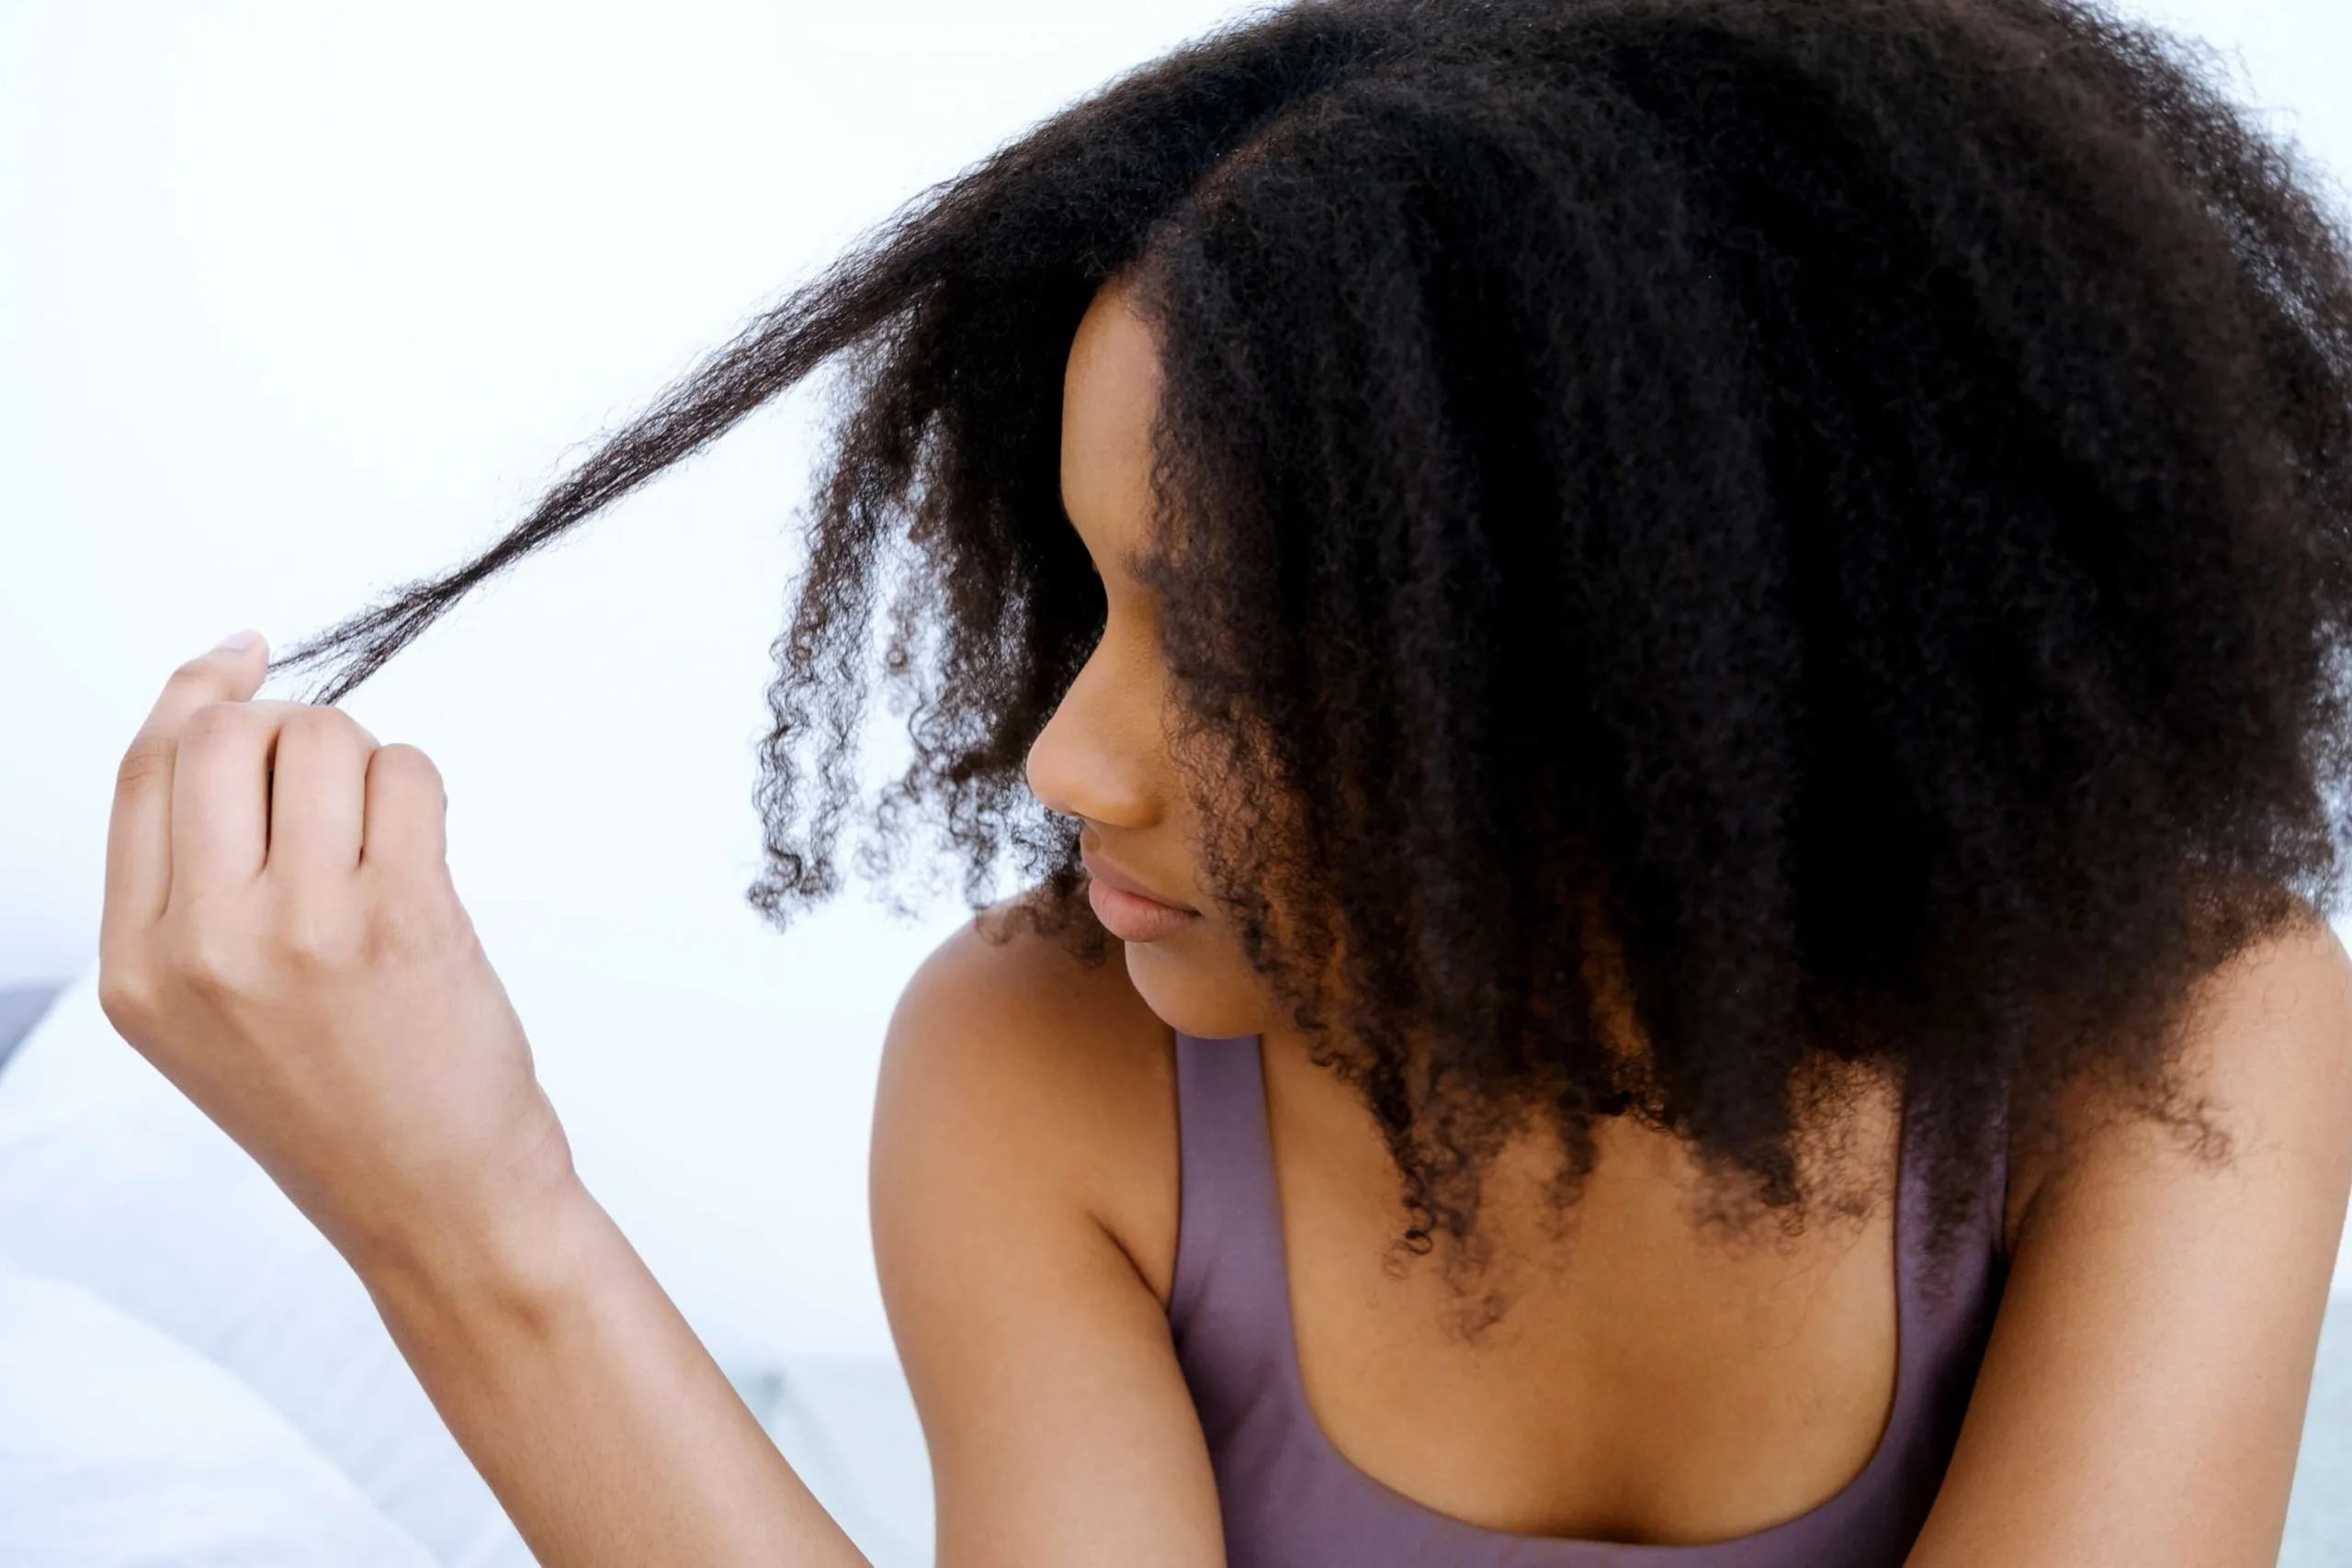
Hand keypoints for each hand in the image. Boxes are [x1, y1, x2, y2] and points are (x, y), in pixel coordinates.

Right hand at [97, 630, 577, 1274]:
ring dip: (367, 760)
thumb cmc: (340, 1101)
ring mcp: (305, 929)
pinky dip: (422, 789)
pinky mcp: (404, 919)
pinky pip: (408, 775)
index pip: (143, 773)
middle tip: (333, 785)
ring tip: (385, 844)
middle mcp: (206, 944)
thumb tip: (231, 713)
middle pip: (225, 734)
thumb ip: (198, 879)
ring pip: (324, 738)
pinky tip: (424, 859)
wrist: (437, 1203)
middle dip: (290, 725)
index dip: (195, 692)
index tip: (240, 654)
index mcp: (137, 966)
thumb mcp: (212, 1011)